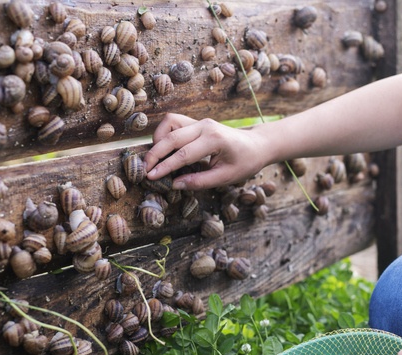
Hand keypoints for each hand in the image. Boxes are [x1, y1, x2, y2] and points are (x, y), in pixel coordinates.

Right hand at [143, 113, 270, 189]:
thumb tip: (175, 185)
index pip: (183, 154)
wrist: (257, 145)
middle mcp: (205, 126)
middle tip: (145, 171)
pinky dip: (164, 134)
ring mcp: (200, 121)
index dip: (165, 167)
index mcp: (214, 139)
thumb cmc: (244, 163)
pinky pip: (174, 122)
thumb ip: (200, 182)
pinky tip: (164, 149)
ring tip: (155, 160)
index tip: (150, 177)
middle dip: (155, 154)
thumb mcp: (226, 177)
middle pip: (171, 137)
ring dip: (158, 140)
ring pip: (169, 123)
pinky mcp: (196, 122)